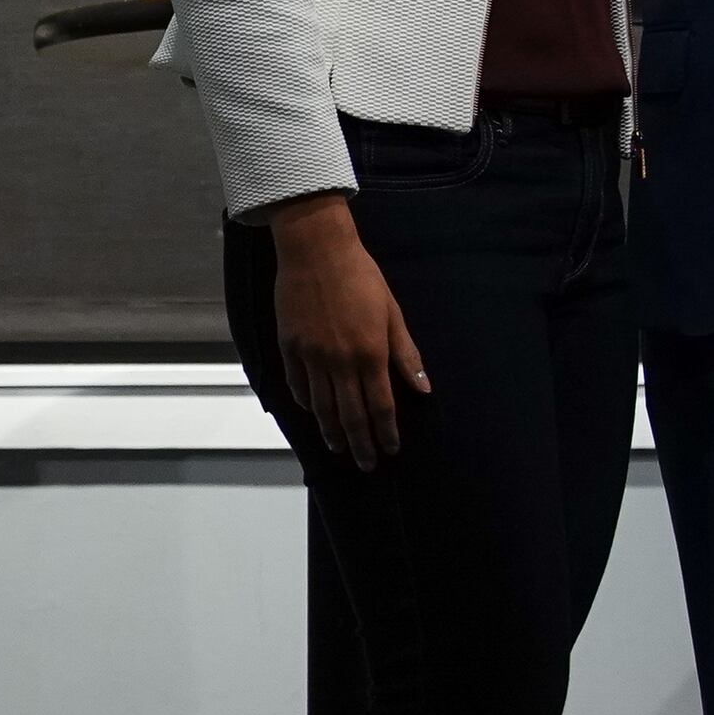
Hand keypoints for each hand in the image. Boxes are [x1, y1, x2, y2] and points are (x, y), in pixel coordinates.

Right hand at [265, 193, 428, 469]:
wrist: (316, 250)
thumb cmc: (360, 276)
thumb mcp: (392, 312)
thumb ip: (406, 354)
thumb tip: (424, 389)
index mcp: (370, 352)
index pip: (381, 405)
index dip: (386, 432)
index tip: (390, 449)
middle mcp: (340, 361)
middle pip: (350, 414)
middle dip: (360, 443)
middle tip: (366, 464)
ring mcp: (311, 356)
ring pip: (321, 406)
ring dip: (331, 431)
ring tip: (338, 447)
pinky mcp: (289, 347)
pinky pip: (298, 385)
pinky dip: (306, 403)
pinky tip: (313, 413)